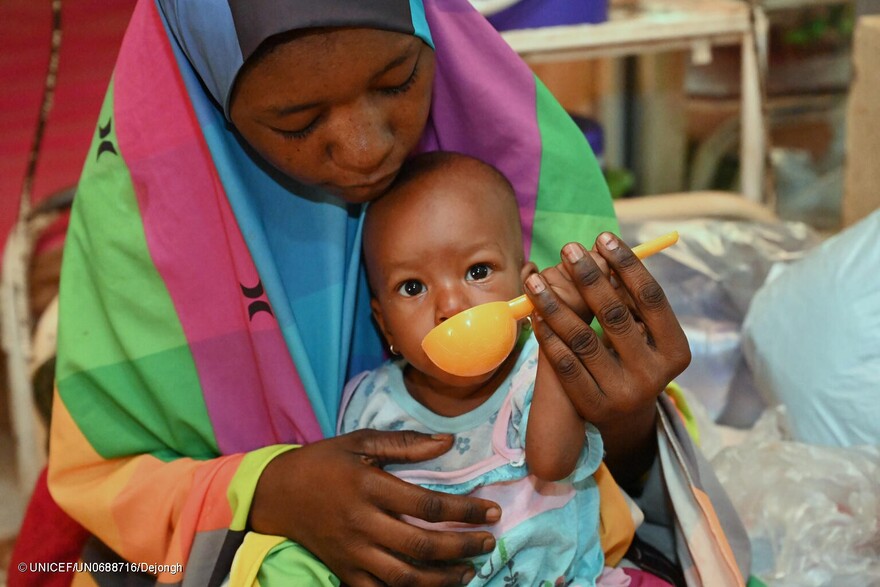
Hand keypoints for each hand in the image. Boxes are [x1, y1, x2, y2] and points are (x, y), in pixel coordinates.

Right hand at [250, 430, 499, 585]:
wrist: (276, 494)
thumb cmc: (323, 462)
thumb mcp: (360, 441)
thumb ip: (405, 444)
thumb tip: (448, 443)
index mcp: (369, 488)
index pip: (428, 505)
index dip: (465, 510)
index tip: (491, 511)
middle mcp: (362, 523)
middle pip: (422, 545)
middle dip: (462, 547)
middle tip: (488, 543)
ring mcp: (352, 552)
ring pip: (405, 577)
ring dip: (443, 579)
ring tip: (469, 572)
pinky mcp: (343, 571)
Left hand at [524, 233, 690, 487]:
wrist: (622, 416)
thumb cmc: (632, 357)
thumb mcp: (643, 334)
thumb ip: (629, 300)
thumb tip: (603, 249)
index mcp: (675, 350)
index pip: (650, 299)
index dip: (628, 265)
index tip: (604, 238)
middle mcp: (653, 374)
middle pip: (615, 315)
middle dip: (589, 276)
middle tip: (568, 248)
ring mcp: (621, 392)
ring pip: (582, 339)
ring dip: (554, 303)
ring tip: (535, 277)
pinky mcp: (592, 405)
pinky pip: (564, 363)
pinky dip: (548, 334)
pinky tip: (535, 312)